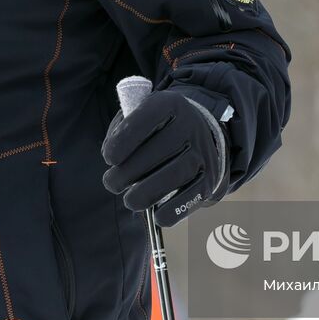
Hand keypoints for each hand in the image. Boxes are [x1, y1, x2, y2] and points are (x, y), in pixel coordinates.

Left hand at [102, 89, 228, 226]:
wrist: (199, 136)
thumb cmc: (156, 130)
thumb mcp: (139, 118)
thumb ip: (120, 132)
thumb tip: (112, 159)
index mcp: (170, 104)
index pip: (145, 119)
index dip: (123, 141)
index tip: (108, 158)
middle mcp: (190, 125)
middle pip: (157, 151)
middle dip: (127, 173)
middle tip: (112, 182)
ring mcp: (203, 152)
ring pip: (174, 175)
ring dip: (145, 193)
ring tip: (130, 200)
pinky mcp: (209, 178)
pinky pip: (192, 197)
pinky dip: (172, 211)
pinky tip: (156, 215)